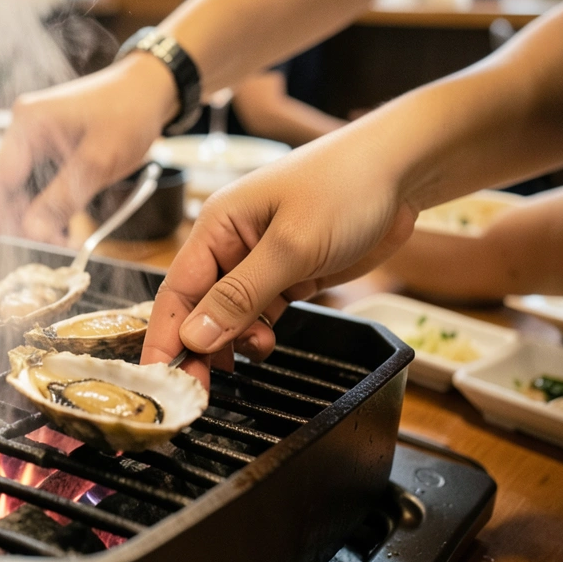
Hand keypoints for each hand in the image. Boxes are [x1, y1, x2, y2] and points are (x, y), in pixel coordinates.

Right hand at [0, 54, 177, 243]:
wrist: (150, 88)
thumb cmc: (129, 114)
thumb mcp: (99, 161)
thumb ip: (63, 198)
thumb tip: (33, 232)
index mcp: (28, 124)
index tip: (3, 251)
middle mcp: (23, 129)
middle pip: (5, 185)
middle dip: (17, 223)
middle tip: (35, 255)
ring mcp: (34, 138)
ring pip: (21, 189)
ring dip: (32, 219)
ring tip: (55, 247)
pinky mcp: (47, 148)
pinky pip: (37, 183)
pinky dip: (45, 208)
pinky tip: (59, 231)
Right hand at [140, 130, 419, 382]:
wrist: (404, 169)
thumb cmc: (346, 187)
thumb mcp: (291, 246)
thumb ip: (241, 295)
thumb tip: (195, 337)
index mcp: (217, 226)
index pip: (177, 290)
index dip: (164, 336)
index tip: (158, 380)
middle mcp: (232, 244)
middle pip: (199, 306)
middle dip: (197, 347)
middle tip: (198, 392)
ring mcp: (261, 259)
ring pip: (230, 313)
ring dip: (233, 341)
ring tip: (249, 359)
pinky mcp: (290, 272)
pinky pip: (261, 311)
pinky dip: (259, 332)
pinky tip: (267, 344)